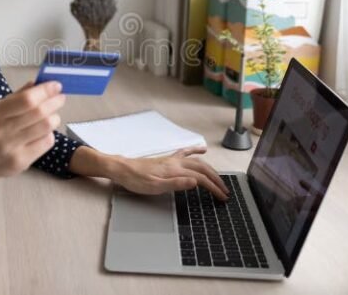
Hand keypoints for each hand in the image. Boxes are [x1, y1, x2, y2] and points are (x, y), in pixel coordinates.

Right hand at [0, 80, 65, 180]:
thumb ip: (18, 97)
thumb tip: (38, 83)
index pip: (26, 100)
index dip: (45, 91)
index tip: (56, 86)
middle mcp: (2, 130)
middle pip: (38, 112)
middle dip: (54, 102)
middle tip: (60, 98)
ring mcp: (11, 148)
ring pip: (45, 127)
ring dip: (54, 118)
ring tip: (53, 115)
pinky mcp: (21, 162)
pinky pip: (46, 143)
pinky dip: (50, 134)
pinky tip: (45, 132)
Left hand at [110, 147, 229, 199]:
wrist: (121, 169)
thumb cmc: (136, 180)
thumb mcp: (155, 187)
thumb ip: (176, 184)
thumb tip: (195, 182)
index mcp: (175, 170)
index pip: (201, 179)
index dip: (214, 188)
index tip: (223, 196)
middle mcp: (176, 163)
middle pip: (202, 169)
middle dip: (216, 180)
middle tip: (225, 191)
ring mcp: (172, 160)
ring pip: (197, 162)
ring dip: (210, 169)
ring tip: (219, 178)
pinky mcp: (167, 160)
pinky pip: (185, 153)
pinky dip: (196, 151)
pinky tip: (202, 150)